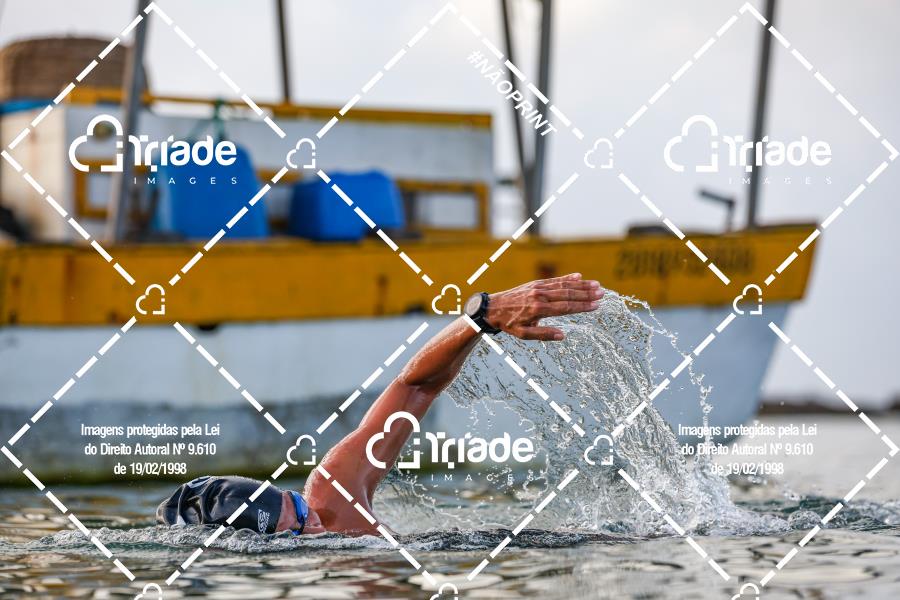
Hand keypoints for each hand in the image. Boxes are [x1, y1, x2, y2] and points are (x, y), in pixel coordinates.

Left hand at [484, 273, 603, 340]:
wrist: (492, 308)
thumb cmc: (509, 324)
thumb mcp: (523, 334)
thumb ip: (543, 334)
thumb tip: (562, 335)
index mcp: (538, 309)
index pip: (565, 307)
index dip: (582, 306)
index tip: (596, 305)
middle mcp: (540, 296)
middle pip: (567, 294)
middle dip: (586, 294)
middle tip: (602, 293)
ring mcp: (538, 288)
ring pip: (563, 285)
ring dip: (580, 285)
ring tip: (596, 285)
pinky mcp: (535, 283)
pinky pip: (554, 280)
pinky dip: (567, 278)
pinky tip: (579, 276)